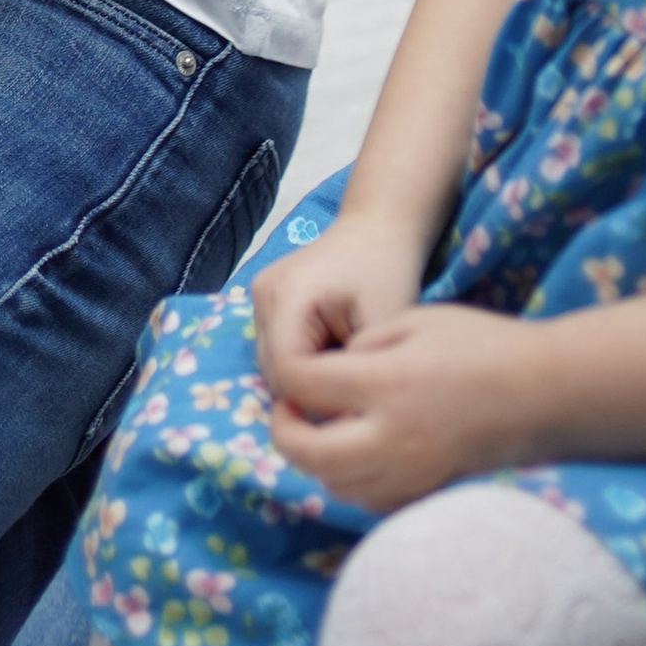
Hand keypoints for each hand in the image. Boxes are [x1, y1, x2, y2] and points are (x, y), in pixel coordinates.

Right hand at [252, 205, 430, 404]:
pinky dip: (304, 360)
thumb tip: (347, 418)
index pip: (287, 373)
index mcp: (287, 297)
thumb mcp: (384, 324)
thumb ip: (360, 371)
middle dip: (314, 389)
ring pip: (272, 364)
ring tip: (346, 364)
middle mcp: (262, 295)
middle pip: (274, 372)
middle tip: (355, 386)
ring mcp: (258, 295)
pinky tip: (334, 351)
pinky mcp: (266, 299)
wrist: (377, 227)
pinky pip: (276, 348)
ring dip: (308, 375)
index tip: (356, 401)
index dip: (320, 397)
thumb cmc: (387, 270)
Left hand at [268, 299, 548, 511]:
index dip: (284, 383)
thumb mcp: (415, 322)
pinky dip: (352, 481)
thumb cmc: (485, 345)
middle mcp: (393, 437)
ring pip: (338, 484)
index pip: (304, 389)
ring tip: (323, 430)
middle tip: (289, 412)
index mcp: (385, 383)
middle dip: (285, 434)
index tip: (290, 376)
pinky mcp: (430, 493)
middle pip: (310, 454)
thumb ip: (363, 346)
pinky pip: (371, 500)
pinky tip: (361, 454)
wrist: (547, 393)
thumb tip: (328, 375)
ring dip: (318, 460)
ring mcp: (413, 473)